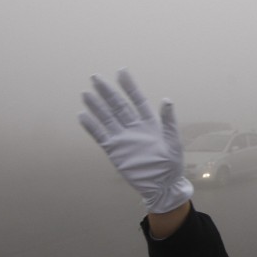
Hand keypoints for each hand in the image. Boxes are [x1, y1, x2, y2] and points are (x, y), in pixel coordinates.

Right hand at [78, 69, 192, 213]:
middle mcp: (134, 127)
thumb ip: (168, 120)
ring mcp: (123, 138)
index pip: (137, 99)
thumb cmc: (171, 163)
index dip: (129, 86)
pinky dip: (92, 126)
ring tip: (85, 94)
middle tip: (95, 77)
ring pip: (107, 118)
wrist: (162, 185)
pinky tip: (82, 116)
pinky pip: (101, 136)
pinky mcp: (115, 151)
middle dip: (107, 91)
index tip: (121, 71)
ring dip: (97, 106)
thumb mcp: (173, 141)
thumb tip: (166, 99)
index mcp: (149, 122)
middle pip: (118, 105)